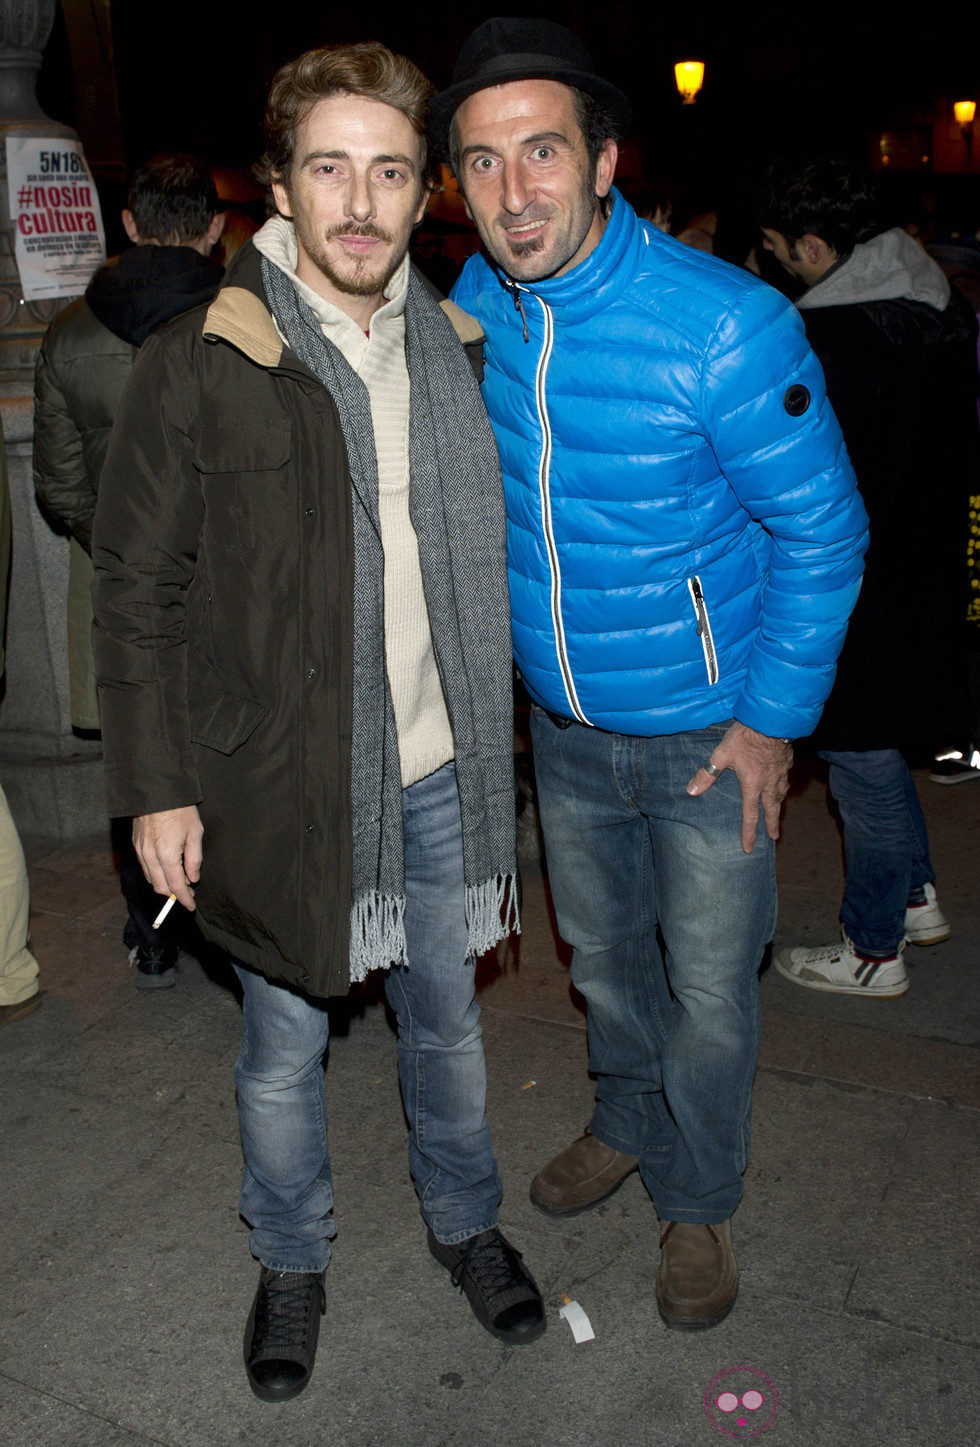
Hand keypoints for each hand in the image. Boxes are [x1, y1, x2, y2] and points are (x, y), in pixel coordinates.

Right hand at [132, 806, 203, 911]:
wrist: (156, 790)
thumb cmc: (179, 809)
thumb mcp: (195, 832)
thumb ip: (194, 859)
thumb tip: (192, 878)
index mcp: (167, 855)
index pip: (176, 886)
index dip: (184, 899)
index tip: (191, 906)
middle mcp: (150, 857)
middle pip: (161, 887)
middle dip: (175, 895)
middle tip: (188, 894)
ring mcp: (140, 851)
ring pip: (151, 879)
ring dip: (164, 886)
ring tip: (179, 882)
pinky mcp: (135, 845)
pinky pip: (144, 868)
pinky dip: (155, 875)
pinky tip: (166, 870)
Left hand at [686, 722, 792, 853]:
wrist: (771, 719)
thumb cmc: (745, 736)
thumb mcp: (722, 754)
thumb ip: (707, 773)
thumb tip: (692, 791)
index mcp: (753, 784)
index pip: (750, 815)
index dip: (749, 833)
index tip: (749, 848)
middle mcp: (770, 782)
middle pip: (772, 809)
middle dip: (772, 824)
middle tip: (774, 837)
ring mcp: (781, 772)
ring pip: (781, 794)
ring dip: (779, 805)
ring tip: (778, 811)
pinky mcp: (788, 761)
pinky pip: (787, 779)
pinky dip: (785, 786)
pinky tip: (783, 783)